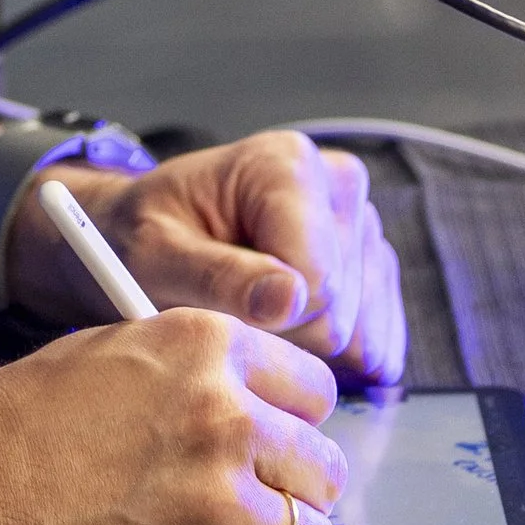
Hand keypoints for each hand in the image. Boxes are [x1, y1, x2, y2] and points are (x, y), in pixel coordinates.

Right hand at [0, 311, 344, 524]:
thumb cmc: (7, 429)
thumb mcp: (108, 354)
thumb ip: (190, 369)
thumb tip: (246, 391)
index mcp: (206, 345)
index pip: (313, 387)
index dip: (289, 418)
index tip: (272, 438)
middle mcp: (229, 413)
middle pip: (322, 462)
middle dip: (290, 483)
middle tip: (243, 497)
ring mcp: (224, 493)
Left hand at [10, 132, 404, 385]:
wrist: (148, 237)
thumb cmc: (143, 239)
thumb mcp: (156, 258)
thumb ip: (218, 278)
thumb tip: (290, 299)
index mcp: (286, 166)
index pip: (318, 279)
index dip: (266, 318)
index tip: (220, 310)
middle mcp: (339, 185)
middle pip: (340, 310)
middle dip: (281, 335)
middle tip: (227, 313)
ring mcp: (364, 228)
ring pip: (363, 333)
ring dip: (304, 348)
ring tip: (251, 316)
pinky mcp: (376, 269)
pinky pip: (381, 343)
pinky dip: (334, 359)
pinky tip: (288, 337)